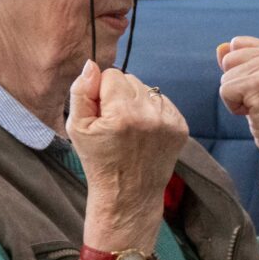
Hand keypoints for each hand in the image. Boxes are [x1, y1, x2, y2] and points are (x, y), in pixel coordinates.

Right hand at [67, 60, 188, 249]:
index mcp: (122, 113)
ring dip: (137, 102)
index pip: (112, 74)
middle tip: (114, 123)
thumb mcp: (77, 128)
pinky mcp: (181, 127)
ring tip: (130, 129)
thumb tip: (91, 65)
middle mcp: (149, 115)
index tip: (101, 114)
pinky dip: (152, 112)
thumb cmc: (99, 161)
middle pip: (131, 79)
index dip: (101, 91)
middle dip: (119, 95)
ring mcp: (169, 121)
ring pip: (147, 89)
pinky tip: (144, 132)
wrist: (129, 194)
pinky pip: (162, 102)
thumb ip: (80, 92)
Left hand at [217, 37, 258, 180]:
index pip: (237, 44)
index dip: (239, 69)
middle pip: (228, 59)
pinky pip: (225, 90)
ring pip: (225, 76)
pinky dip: (233, 107)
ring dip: (235, 97)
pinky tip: (254, 113)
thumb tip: (221, 47)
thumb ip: (241, 61)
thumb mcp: (258, 82)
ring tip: (258, 107)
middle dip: (235, 83)